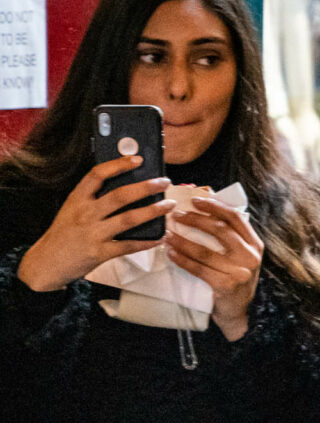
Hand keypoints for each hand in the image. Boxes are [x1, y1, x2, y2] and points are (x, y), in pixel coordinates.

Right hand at [15, 156, 175, 291]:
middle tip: (164, 182)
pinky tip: (161, 236)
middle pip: (120, 196)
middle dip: (146, 188)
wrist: (47, 263)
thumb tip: (127, 183)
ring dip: (153, 211)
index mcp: (77, 199)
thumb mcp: (72, 209)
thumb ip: (93, 198)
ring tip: (169, 205)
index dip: (118, 165)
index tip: (138, 160)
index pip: (97, 175)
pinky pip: (129, 245)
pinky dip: (147, 241)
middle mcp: (85, 214)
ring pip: (128, 219)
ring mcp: (93, 233)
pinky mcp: (99, 252)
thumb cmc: (65, 233)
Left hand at [165, 196, 263, 341]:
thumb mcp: (241, 257)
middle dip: (195, 220)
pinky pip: (199, 268)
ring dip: (183, 240)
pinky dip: (182, 259)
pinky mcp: (226, 285)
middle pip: (220, 230)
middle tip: (176, 216)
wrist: (240, 312)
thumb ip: (230, 238)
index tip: (195, 200)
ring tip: (168, 235)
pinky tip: (171, 253)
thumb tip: (206, 212)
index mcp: (255, 244)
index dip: (215, 206)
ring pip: (206, 250)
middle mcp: (250, 256)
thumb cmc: (235, 281)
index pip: (235, 217)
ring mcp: (240, 271)